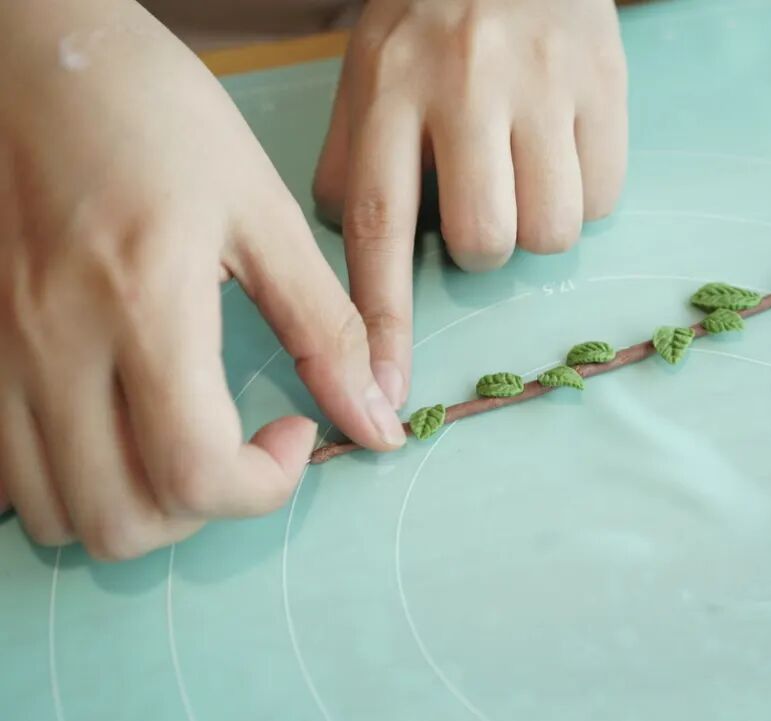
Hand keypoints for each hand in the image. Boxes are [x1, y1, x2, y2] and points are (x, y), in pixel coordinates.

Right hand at [0, 0, 403, 558]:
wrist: (33, 55)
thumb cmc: (156, 117)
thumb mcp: (262, 213)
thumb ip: (326, 328)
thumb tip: (379, 417)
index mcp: (142, 305)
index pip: (197, 475)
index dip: (266, 486)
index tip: (296, 431)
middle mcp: (54, 346)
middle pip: (123, 523)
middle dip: (204, 510)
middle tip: (241, 446)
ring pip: (56, 515)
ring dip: (138, 506)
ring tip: (182, 440)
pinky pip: (10, 474)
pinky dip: (72, 482)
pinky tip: (116, 428)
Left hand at [313, 0, 627, 406]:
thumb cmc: (433, 15)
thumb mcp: (370, 69)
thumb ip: (352, 158)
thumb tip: (356, 250)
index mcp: (391, 88)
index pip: (380, 222)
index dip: (383, 321)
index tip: (383, 393)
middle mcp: (466, 86)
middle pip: (483, 240)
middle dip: (481, 248)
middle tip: (480, 202)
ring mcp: (544, 84)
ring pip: (552, 229)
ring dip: (536, 227)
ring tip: (526, 176)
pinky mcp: (606, 84)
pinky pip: (605, 196)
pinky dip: (585, 197)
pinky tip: (564, 154)